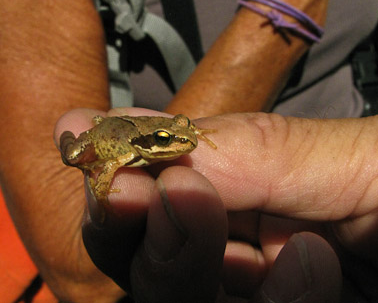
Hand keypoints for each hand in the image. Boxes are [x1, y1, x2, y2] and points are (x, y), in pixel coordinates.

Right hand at [55, 108, 377, 301]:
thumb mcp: (342, 157)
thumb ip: (245, 152)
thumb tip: (133, 143)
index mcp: (232, 194)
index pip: (147, 186)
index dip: (115, 168)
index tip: (86, 140)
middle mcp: (226, 248)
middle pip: (142, 252)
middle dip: (142, 226)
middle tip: (145, 193)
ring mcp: (239, 295)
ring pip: (173, 295)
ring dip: (190, 265)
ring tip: (263, 234)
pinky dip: (271, 301)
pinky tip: (311, 271)